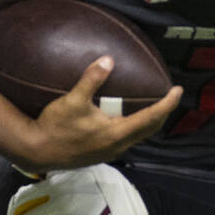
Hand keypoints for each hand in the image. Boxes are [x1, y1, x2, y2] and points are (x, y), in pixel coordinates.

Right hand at [20, 57, 181, 170]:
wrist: (36, 151)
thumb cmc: (55, 127)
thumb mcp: (72, 100)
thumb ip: (91, 79)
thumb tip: (108, 60)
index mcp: (116, 133)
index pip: (151, 117)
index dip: (167, 104)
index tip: (178, 91)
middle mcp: (117, 146)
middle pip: (149, 129)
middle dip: (162, 113)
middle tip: (169, 97)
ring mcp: (109, 153)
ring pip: (138, 137)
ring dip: (148, 122)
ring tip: (153, 106)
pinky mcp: (101, 155)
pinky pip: (126, 140)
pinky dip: (134, 128)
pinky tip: (127, 119)